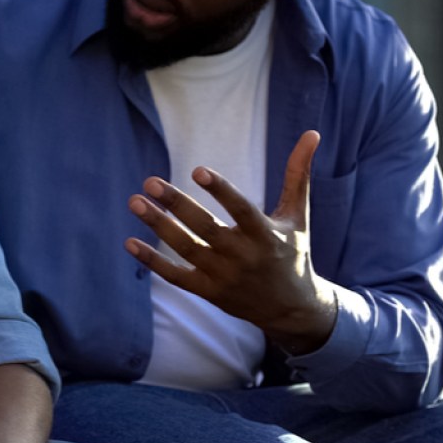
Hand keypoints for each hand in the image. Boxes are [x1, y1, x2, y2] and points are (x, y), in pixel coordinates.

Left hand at [125, 130, 337, 354]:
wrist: (291, 309)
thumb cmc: (293, 253)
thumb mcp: (298, 215)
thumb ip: (298, 174)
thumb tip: (312, 133)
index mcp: (265, 235)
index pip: (241, 210)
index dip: (221, 190)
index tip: (197, 170)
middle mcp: (243, 256)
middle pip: (205, 228)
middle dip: (177, 204)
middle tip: (150, 181)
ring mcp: (224, 276)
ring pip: (186, 249)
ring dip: (158, 226)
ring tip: (135, 201)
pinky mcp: (209, 292)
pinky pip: (176, 276)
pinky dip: (152, 262)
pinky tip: (130, 242)